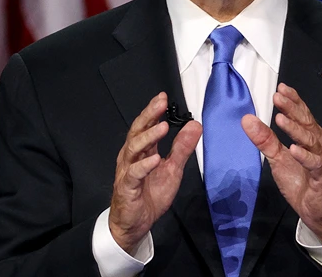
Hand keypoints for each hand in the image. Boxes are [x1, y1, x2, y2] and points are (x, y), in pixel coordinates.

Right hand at [108, 92, 201, 252]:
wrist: (135, 223)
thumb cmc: (150, 194)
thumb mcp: (173, 169)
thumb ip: (182, 148)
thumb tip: (195, 125)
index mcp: (142, 150)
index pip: (146, 125)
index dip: (154, 111)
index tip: (163, 98)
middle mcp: (132, 156)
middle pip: (137, 131)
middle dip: (149, 116)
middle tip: (160, 104)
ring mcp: (127, 171)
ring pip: (133, 149)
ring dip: (148, 137)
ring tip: (162, 127)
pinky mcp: (127, 187)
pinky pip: (134, 174)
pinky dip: (144, 165)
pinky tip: (154, 158)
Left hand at [242, 83, 321, 245]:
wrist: (318, 211)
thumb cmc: (302, 182)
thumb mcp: (278, 159)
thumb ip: (265, 139)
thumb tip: (248, 121)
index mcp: (309, 138)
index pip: (302, 115)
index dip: (293, 101)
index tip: (281, 89)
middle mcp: (318, 146)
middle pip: (306, 123)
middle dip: (292, 108)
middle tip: (278, 97)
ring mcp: (321, 160)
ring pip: (310, 141)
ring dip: (295, 129)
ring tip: (281, 119)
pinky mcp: (321, 178)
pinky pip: (314, 165)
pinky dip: (305, 157)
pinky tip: (294, 150)